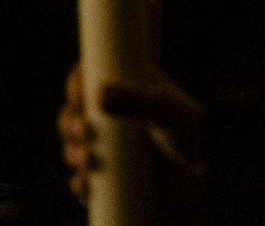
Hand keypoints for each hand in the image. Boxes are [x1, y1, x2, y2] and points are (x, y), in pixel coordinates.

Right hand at [58, 63, 204, 205]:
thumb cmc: (187, 140)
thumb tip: (100, 95)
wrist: (195, 186)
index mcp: (121, 90)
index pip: (88, 78)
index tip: (78, 94)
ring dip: (71, 151)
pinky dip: (77, 182)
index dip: (76, 84)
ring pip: (71, 145)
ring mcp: (102, 148)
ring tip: (87, 159)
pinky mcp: (101, 178)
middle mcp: (107, 117)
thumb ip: (139, 102)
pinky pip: (79, 180)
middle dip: (69, 121)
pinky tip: (85, 183)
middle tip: (83, 130)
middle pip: (72, 112)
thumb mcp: (172, 115)